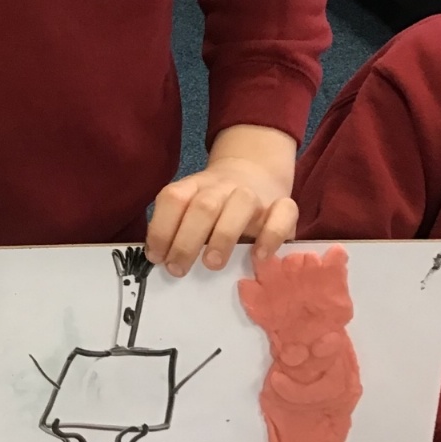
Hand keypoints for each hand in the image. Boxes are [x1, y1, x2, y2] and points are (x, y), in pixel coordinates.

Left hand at [145, 125, 297, 275]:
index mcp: (195, 186)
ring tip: (212, 264)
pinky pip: (283, 213)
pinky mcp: (283, 205)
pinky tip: (259, 256)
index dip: (161, 228)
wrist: (255, 172)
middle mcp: (223, 187)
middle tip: (178, 269)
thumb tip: (159, 260)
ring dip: (223, 236)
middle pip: (204, 206)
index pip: (173, 198)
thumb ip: (177, 228)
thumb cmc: (217, 206)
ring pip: (241, 203)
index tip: (157, 258)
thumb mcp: (192, 209)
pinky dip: (271, 235)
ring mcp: (254, 194)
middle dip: (187, 240)